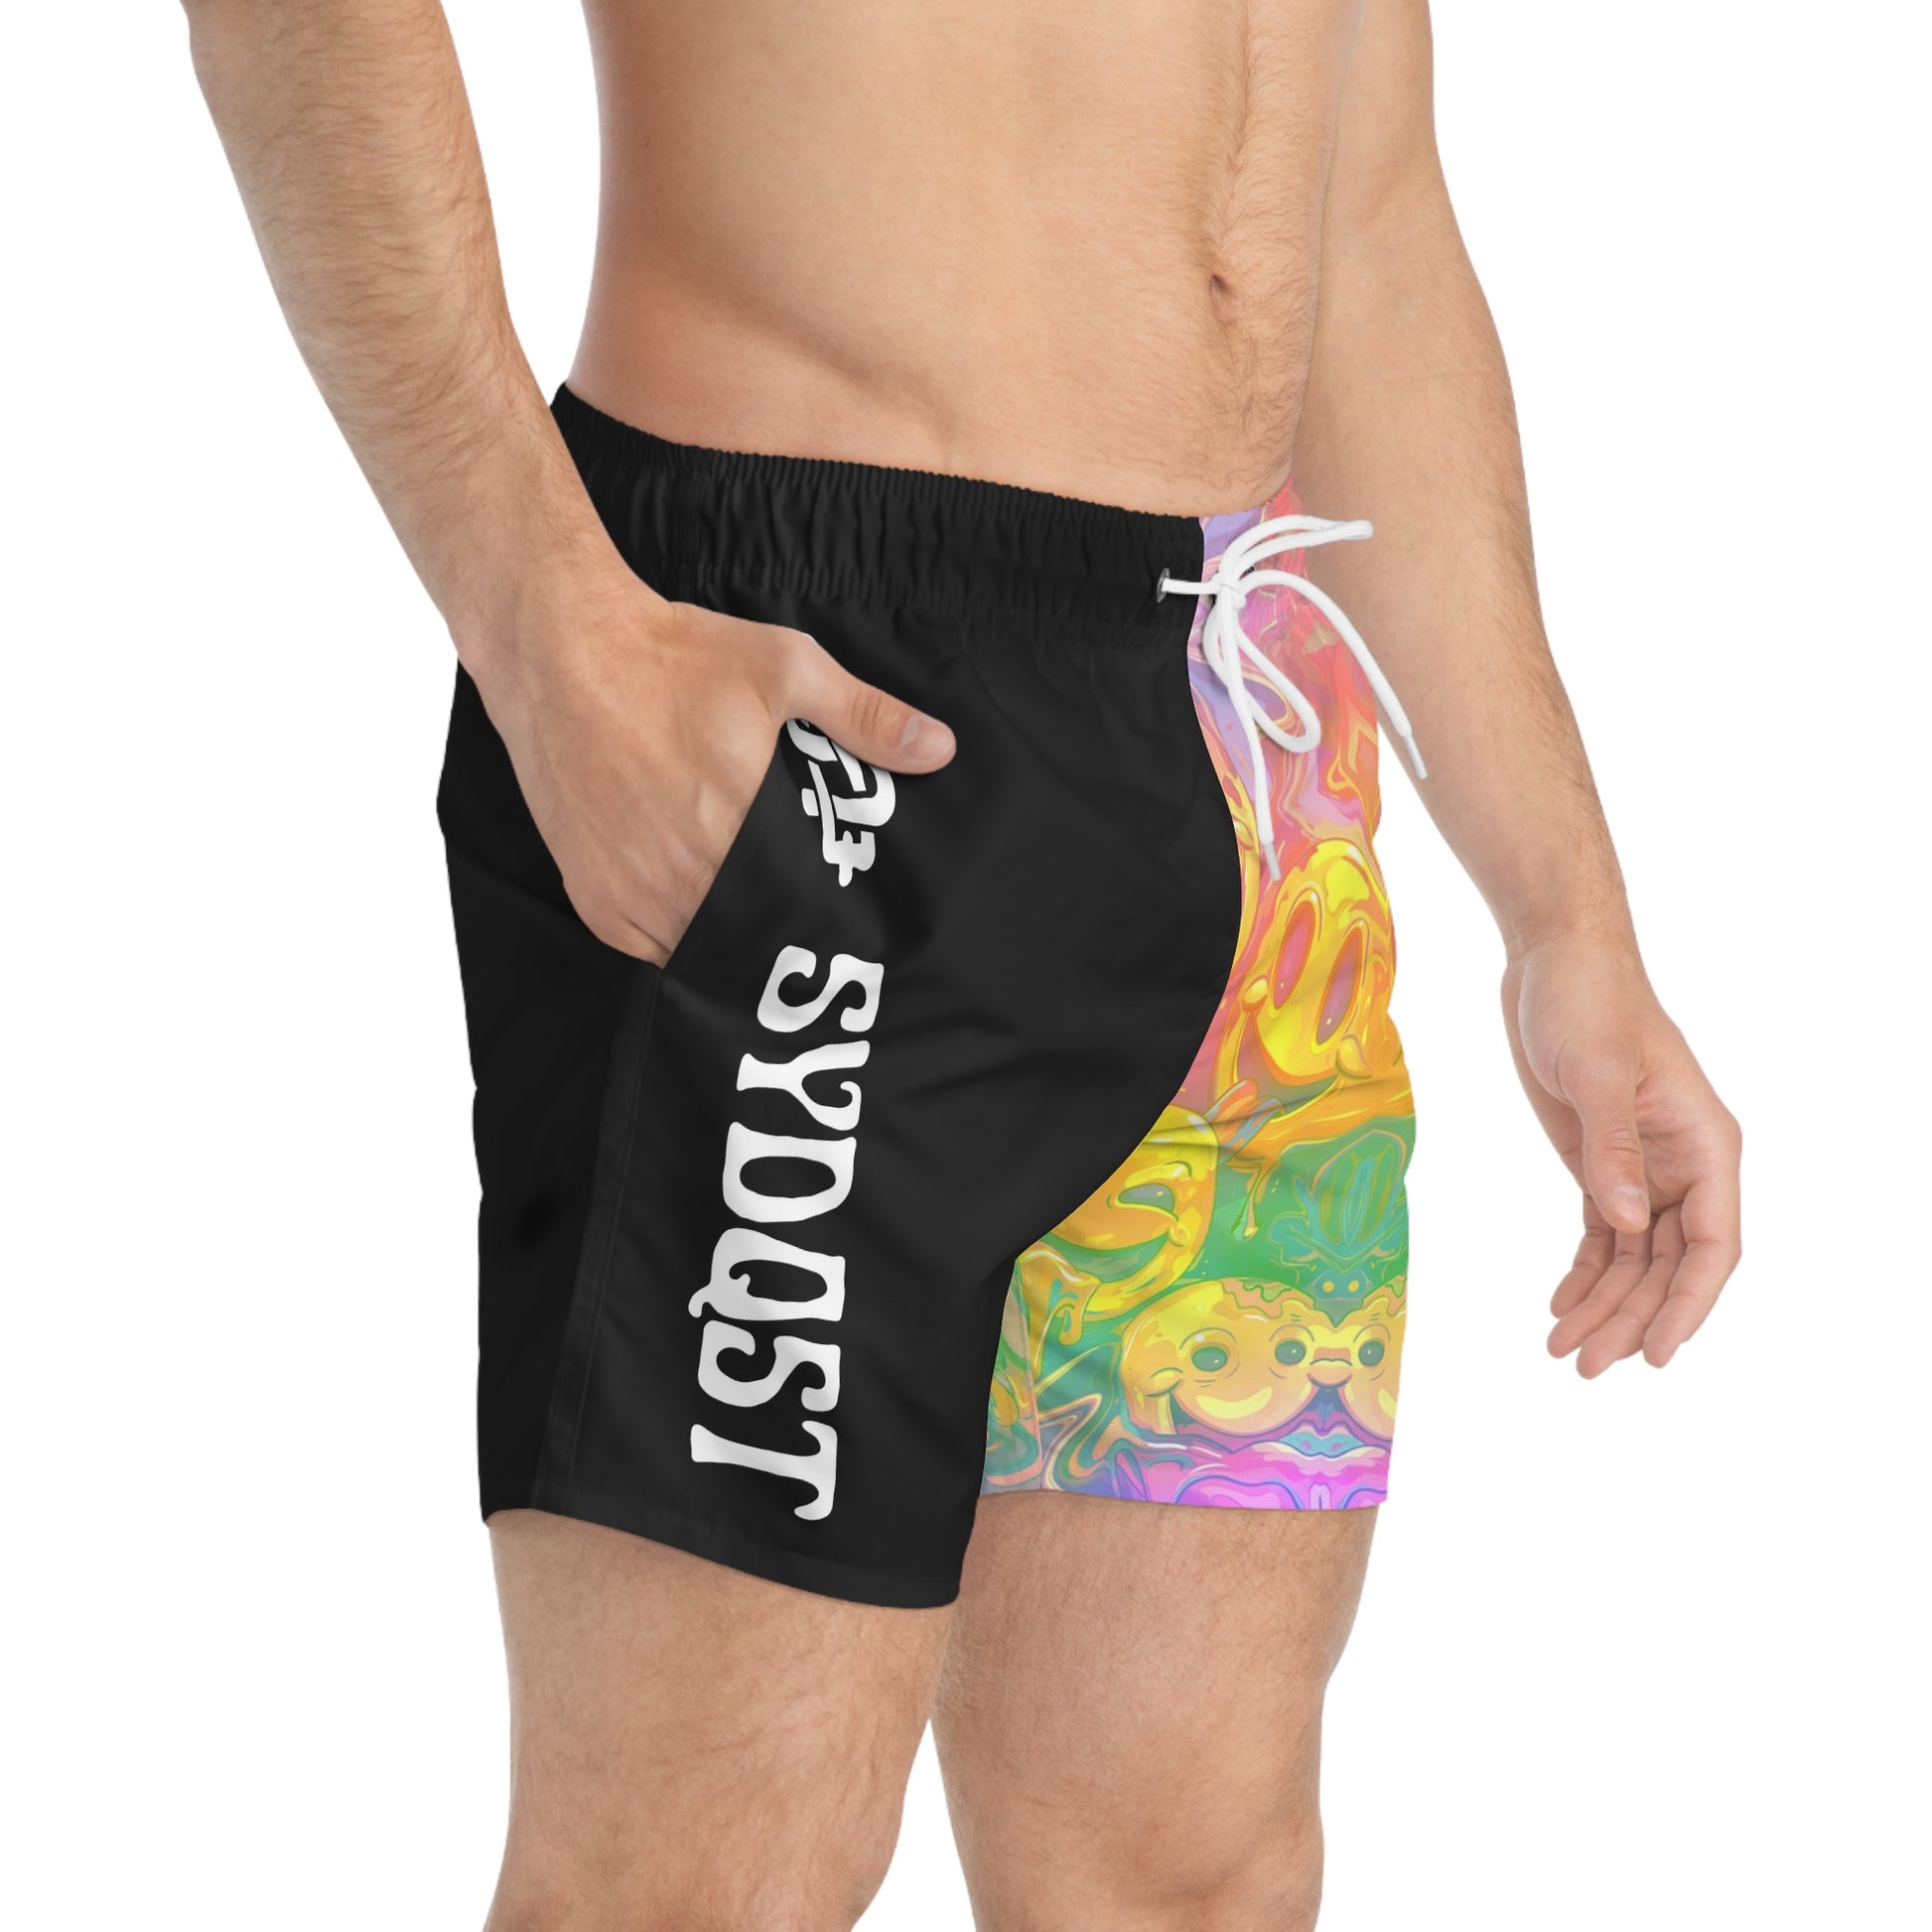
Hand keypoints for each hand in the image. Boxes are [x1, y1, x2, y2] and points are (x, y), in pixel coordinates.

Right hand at [468, 548, 954, 963]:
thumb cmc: (674, 658)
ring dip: (730, 945)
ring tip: (761, 931)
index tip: (847, 924)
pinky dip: (676, 944)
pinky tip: (702, 920)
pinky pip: (647, 952)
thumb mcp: (784, 668)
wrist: (559, 652)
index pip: (803, 913)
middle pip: (753, 938)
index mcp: (741, 832)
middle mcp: (684, 875)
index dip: (826, 924)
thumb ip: (864, 717)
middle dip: (783, 938)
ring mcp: (633, 893)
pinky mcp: (595, 898)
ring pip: (701, 953)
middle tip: (809, 932)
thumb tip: (938, 749)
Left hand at [1500, 933, 1741, 1375]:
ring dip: (1603, 1306)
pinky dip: (1585, 1273)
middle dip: (1630, 1318)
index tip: (1654, 1353)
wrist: (1555, 962)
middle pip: (1668, 1265)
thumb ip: (1614, 1149)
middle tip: (1583, 1366)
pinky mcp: (1602, 1163)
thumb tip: (1627, 1223)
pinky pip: (1604, 1235)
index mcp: (1707, 1146)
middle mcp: (1684, 1166)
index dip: (1687, 1305)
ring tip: (1562, 1350)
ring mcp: (1643, 1168)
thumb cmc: (1589, 1003)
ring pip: (1634, 1259)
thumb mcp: (1599, 1072)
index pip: (1711, 1246)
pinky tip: (1561, 1304)